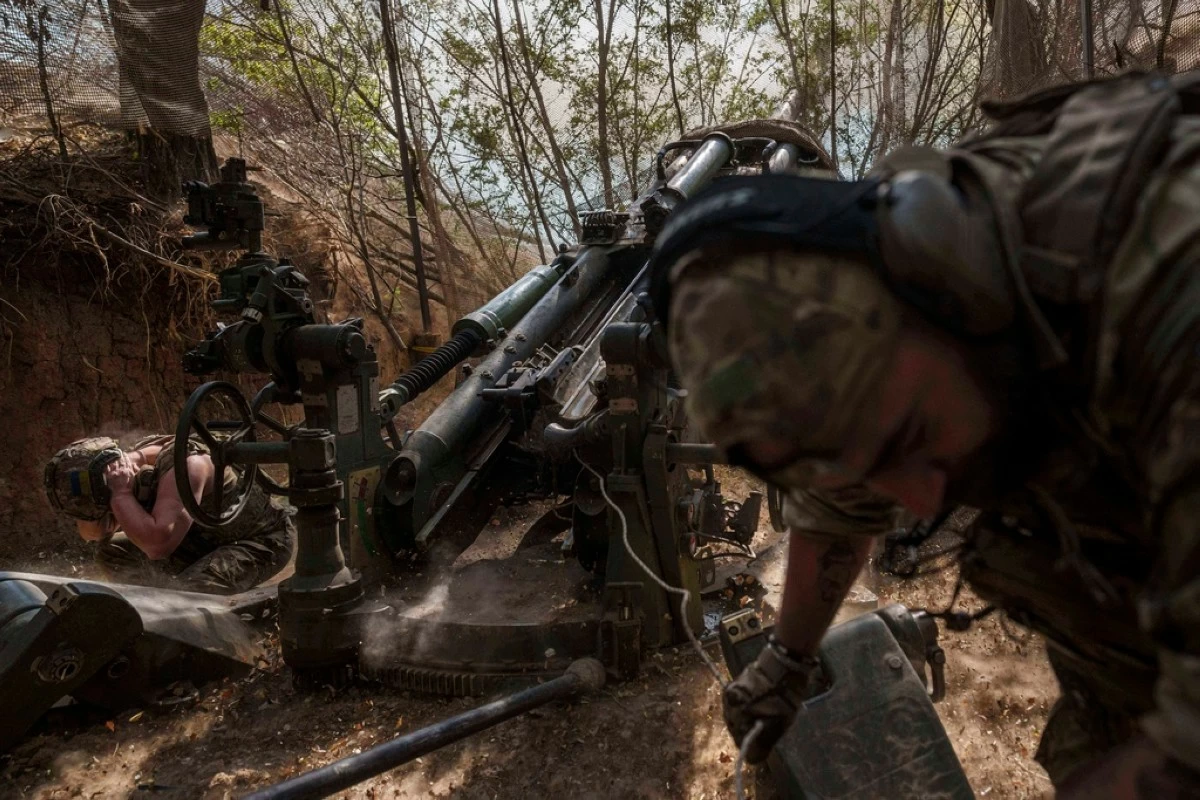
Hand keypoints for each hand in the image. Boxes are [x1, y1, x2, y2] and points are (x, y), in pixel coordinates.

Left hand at [104, 453, 136, 496]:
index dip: (125, 457)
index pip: (126, 462)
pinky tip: (107, 463)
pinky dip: (107, 466)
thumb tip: (134, 464)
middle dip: (119, 457)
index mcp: (127, 470)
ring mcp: (114, 473)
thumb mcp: (135, 478)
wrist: (122, 493)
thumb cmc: (129, 487)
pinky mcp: (109, 477)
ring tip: (113, 456)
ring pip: (114, 464)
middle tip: (119, 453)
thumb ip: (135, 470)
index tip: (124, 453)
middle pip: (120, 462)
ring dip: (113, 459)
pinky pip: (107, 469)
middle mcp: (120, 470)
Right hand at [723, 638, 820, 763]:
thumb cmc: (783, 696)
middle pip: (737, 730)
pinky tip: (759, 706)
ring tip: (764, 716)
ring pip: (736, 718)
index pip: (741, 743)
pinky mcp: (733, 685)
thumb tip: (752, 759)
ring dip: (747, 720)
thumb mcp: (778, 724)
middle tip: (765, 730)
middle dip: (749, 733)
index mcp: (737, 715)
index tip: (763, 746)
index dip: (753, 746)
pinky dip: (746, 709)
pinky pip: (737, 705)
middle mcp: (729, 705)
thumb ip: (763, 743)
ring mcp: (730, 694)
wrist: (783, 663)